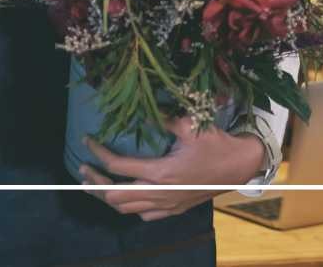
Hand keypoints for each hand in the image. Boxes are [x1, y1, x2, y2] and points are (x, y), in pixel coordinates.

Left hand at [77, 118, 267, 221]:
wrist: (239, 166)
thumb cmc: (216, 144)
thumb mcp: (191, 124)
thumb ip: (165, 118)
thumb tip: (145, 108)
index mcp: (161, 171)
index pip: (118, 167)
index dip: (99, 154)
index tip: (87, 142)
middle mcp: (160, 192)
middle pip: (114, 195)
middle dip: (94, 182)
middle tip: (83, 168)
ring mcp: (166, 204)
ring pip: (125, 209)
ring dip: (107, 197)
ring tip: (95, 184)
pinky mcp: (174, 209)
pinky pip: (143, 215)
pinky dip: (129, 207)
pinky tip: (127, 197)